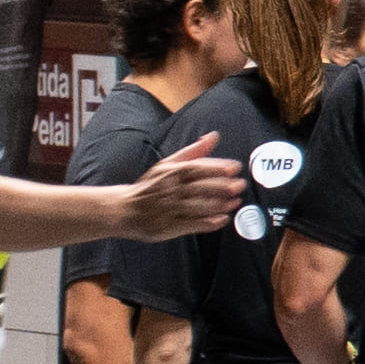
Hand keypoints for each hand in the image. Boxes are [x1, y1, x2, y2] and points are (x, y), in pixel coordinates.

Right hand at [125, 134, 247, 236]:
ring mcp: (169, 209)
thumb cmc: (150, 186)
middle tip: (239, 186)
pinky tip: (222, 219)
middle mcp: (170, 190)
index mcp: (171, 173)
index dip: (217, 168)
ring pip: (197, 207)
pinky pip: (191, 224)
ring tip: (234, 202)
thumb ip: (193, 152)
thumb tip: (213, 136)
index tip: (234, 168)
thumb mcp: (167, 164)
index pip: (196, 168)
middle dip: (221, 187)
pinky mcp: (169, 226)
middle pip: (199, 188)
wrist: (126, 209)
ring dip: (218, 205)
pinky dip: (208, 223)